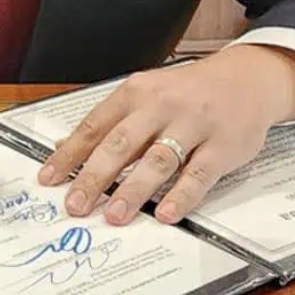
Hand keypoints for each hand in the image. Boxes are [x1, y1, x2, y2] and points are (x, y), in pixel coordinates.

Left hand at [37, 45, 294, 225]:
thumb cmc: (187, 92)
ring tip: (113, 215)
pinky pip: (199, 174)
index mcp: (136, 92)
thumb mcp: (147, 93)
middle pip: (121, 144)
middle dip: (94, 177)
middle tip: (75, 205)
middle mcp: (161, 106)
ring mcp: (194, 124)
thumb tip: (70, 150)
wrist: (245, 79)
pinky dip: (181, 195)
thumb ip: (114, 121)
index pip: (95, 125)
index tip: (49, 179)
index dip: (70, 154)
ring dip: (133, 190)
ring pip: (158, 160)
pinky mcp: (222, 145)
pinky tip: (166, 214)